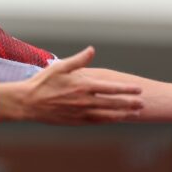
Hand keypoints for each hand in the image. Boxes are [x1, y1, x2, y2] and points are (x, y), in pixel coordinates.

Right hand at [19, 47, 142, 124]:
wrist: (28, 102)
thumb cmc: (42, 83)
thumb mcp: (59, 67)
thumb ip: (78, 59)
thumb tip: (92, 50)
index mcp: (83, 86)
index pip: (111, 88)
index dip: (126, 89)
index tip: (138, 89)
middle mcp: (85, 101)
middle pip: (114, 103)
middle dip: (130, 103)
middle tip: (142, 103)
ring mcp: (81, 112)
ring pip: (108, 114)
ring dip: (123, 114)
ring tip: (135, 113)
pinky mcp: (76, 121)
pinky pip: (97, 121)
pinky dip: (108, 120)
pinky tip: (115, 119)